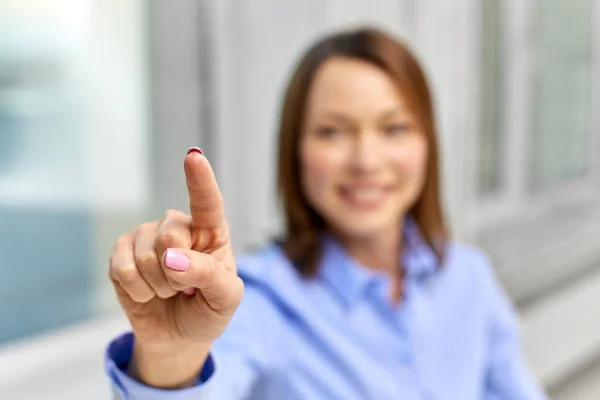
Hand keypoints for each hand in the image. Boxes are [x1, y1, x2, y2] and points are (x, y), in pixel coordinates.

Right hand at [109, 148, 242, 386]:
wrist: (178, 335)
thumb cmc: (208, 310)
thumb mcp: (225, 298)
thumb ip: (208, 275)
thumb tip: (172, 257)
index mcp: (211, 231)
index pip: (207, 202)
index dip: (200, 180)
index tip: (193, 157)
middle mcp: (178, 226)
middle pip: (170, 236)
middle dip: (177, 274)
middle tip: (184, 287)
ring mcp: (147, 236)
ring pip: (147, 257)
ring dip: (159, 286)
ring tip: (168, 290)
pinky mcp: (121, 251)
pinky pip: (123, 269)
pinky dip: (137, 291)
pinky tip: (146, 292)